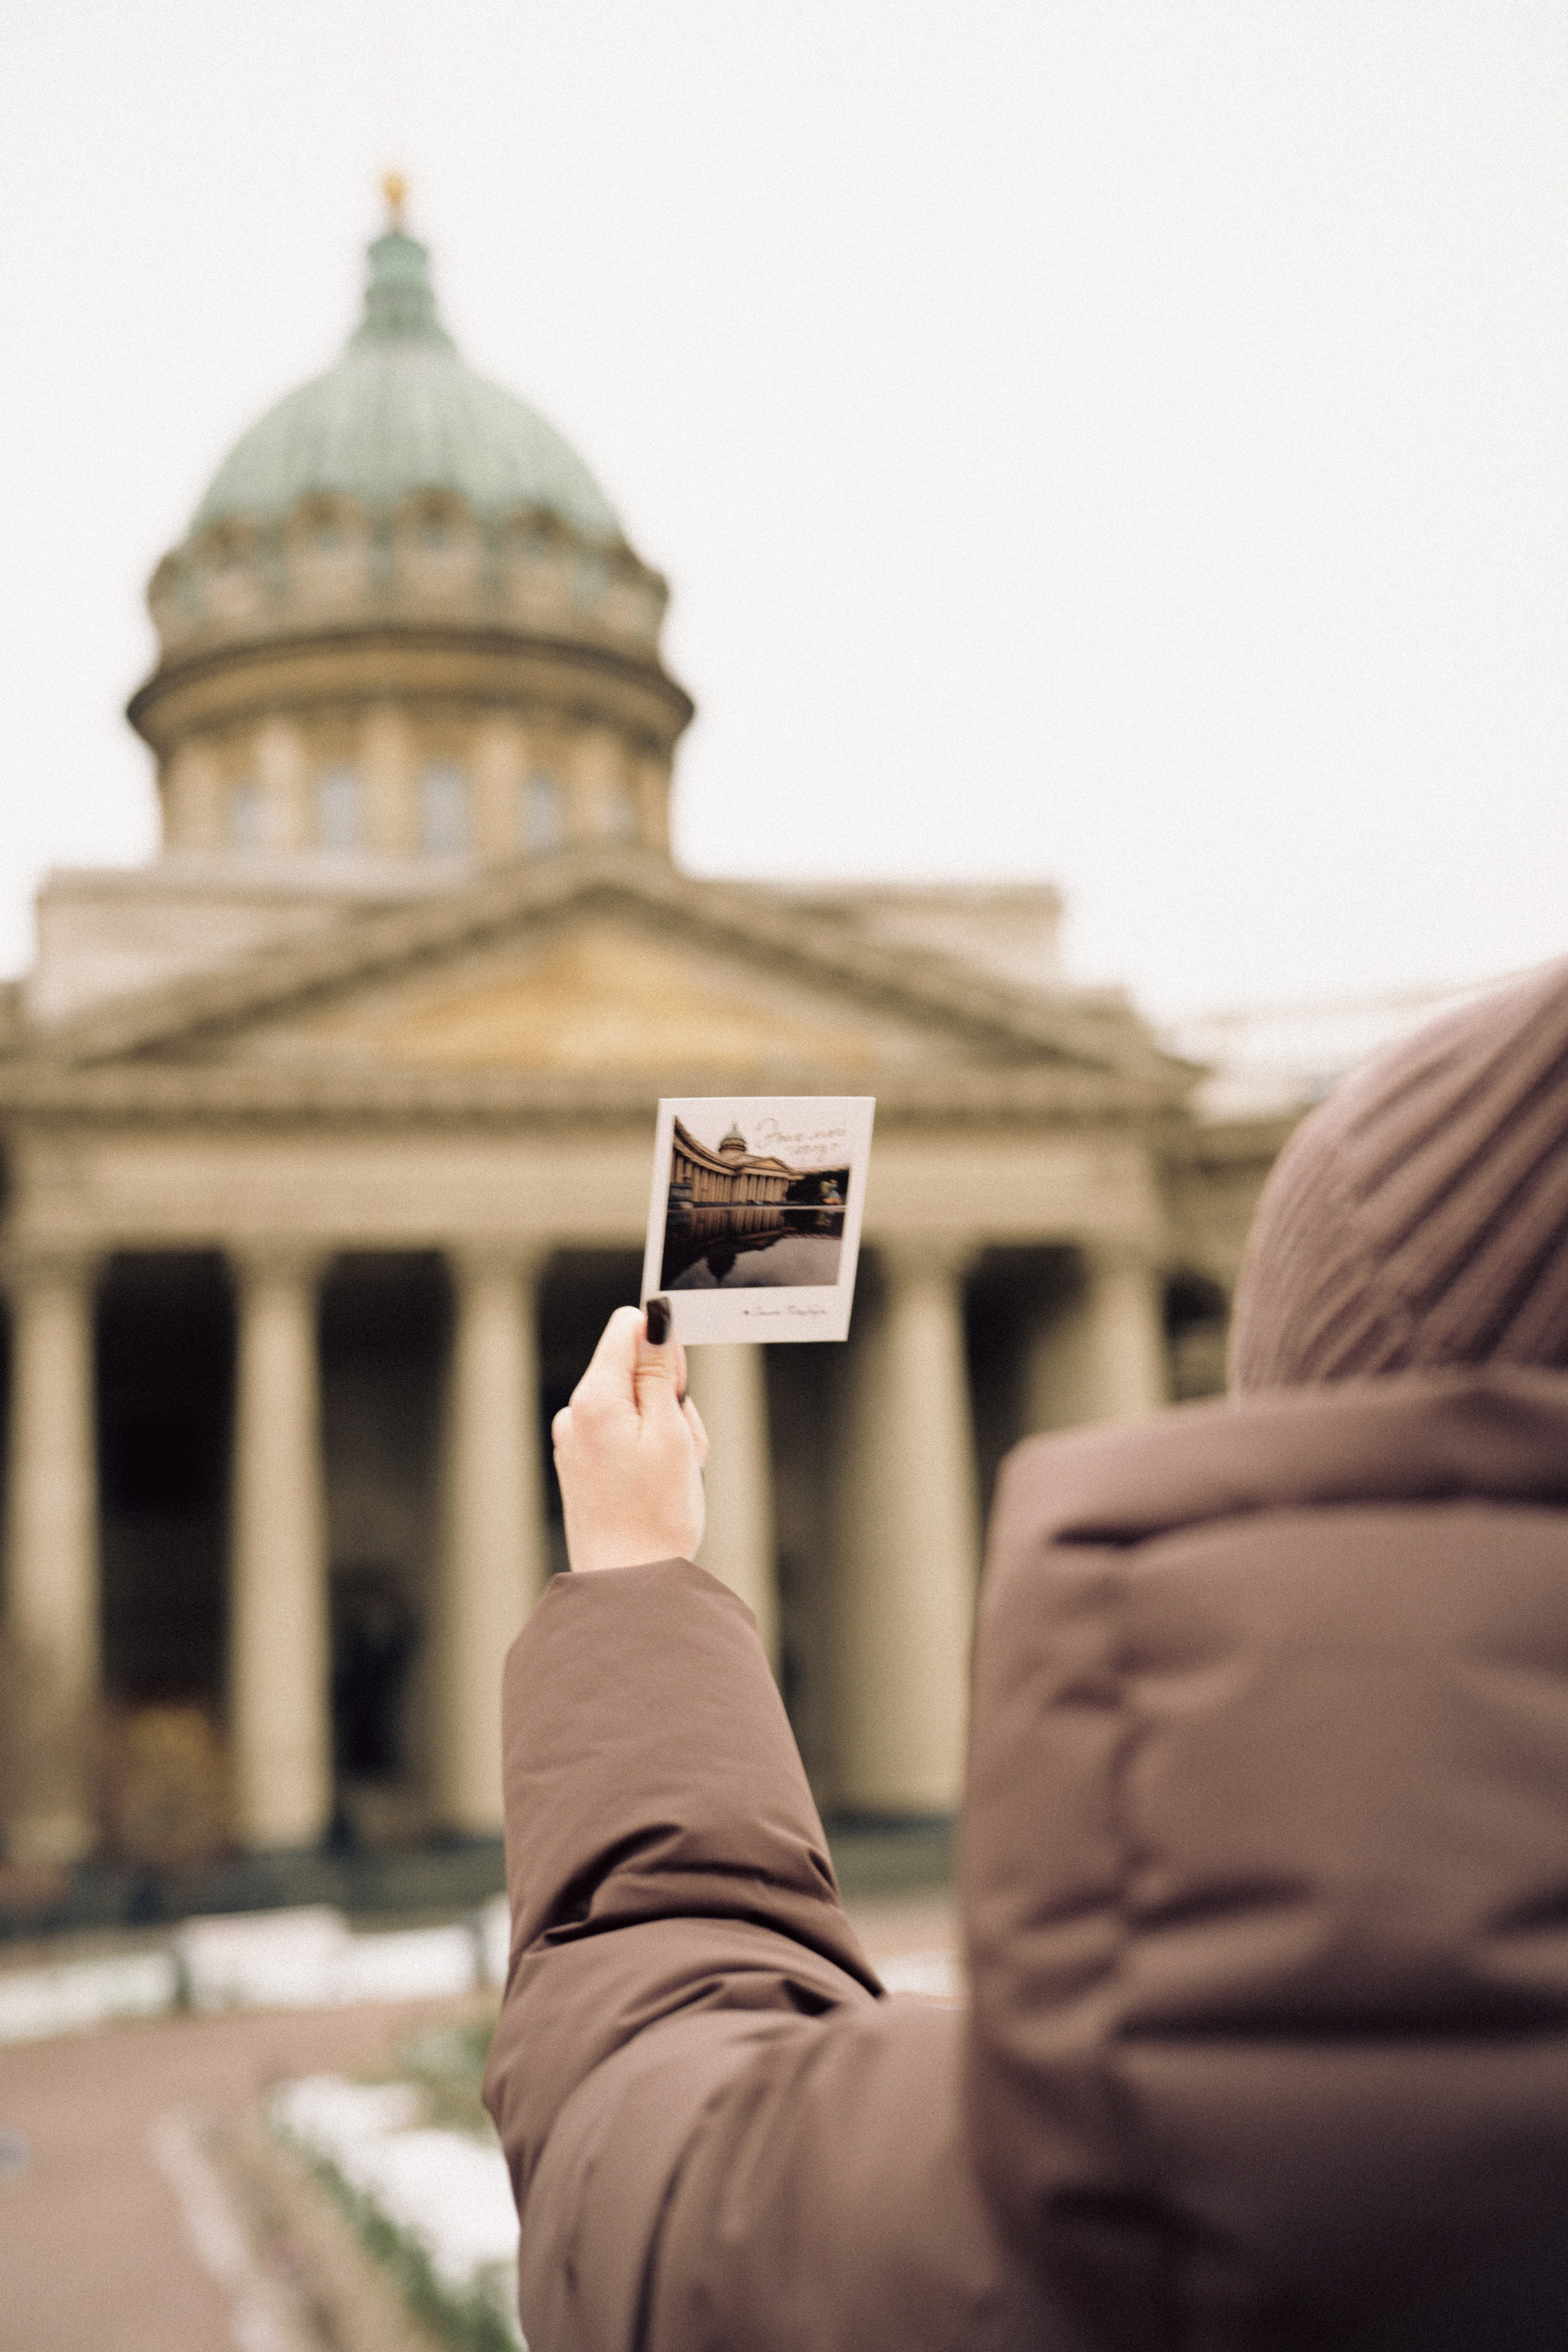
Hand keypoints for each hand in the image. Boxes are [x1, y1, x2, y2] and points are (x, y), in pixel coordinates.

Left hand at [552, 1305, 708, 1573]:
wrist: (628, 1585)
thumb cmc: (656, 1514)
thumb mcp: (671, 1431)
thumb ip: (660, 1369)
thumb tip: (656, 1314)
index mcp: (595, 1398)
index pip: (628, 1326)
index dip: (664, 1345)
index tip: (680, 1386)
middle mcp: (575, 1413)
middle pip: (633, 1368)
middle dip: (668, 1395)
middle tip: (681, 1446)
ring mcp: (573, 1440)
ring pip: (633, 1405)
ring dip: (662, 1428)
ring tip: (671, 1473)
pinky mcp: (579, 1464)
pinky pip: (621, 1435)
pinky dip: (645, 1449)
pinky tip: (654, 1485)